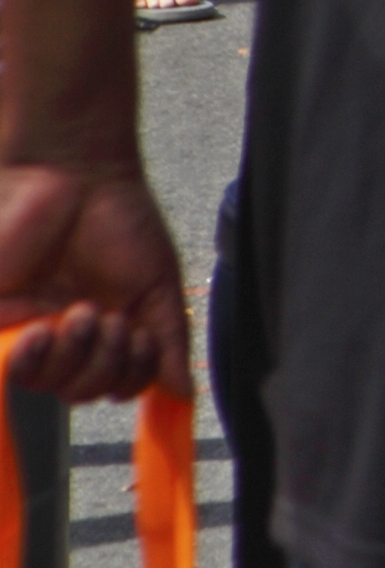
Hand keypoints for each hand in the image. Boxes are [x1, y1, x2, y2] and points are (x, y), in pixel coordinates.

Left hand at [0, 163, 186, 397]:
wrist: (75, 175)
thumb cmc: (119, 217)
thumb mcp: (158, 283)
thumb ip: (170, 339)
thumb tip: (183, 392)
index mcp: (103, 327)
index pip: (114, 382)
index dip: (130, 376)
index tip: (142, 340)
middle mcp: (63, 334)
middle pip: (80, 390)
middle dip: (103, 364)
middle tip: (109, 320)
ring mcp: (26, 327)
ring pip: (44, 383)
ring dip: (71, 358)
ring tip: (80, 314)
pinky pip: (5, 367)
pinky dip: (25, 361)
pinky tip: (41, 332)